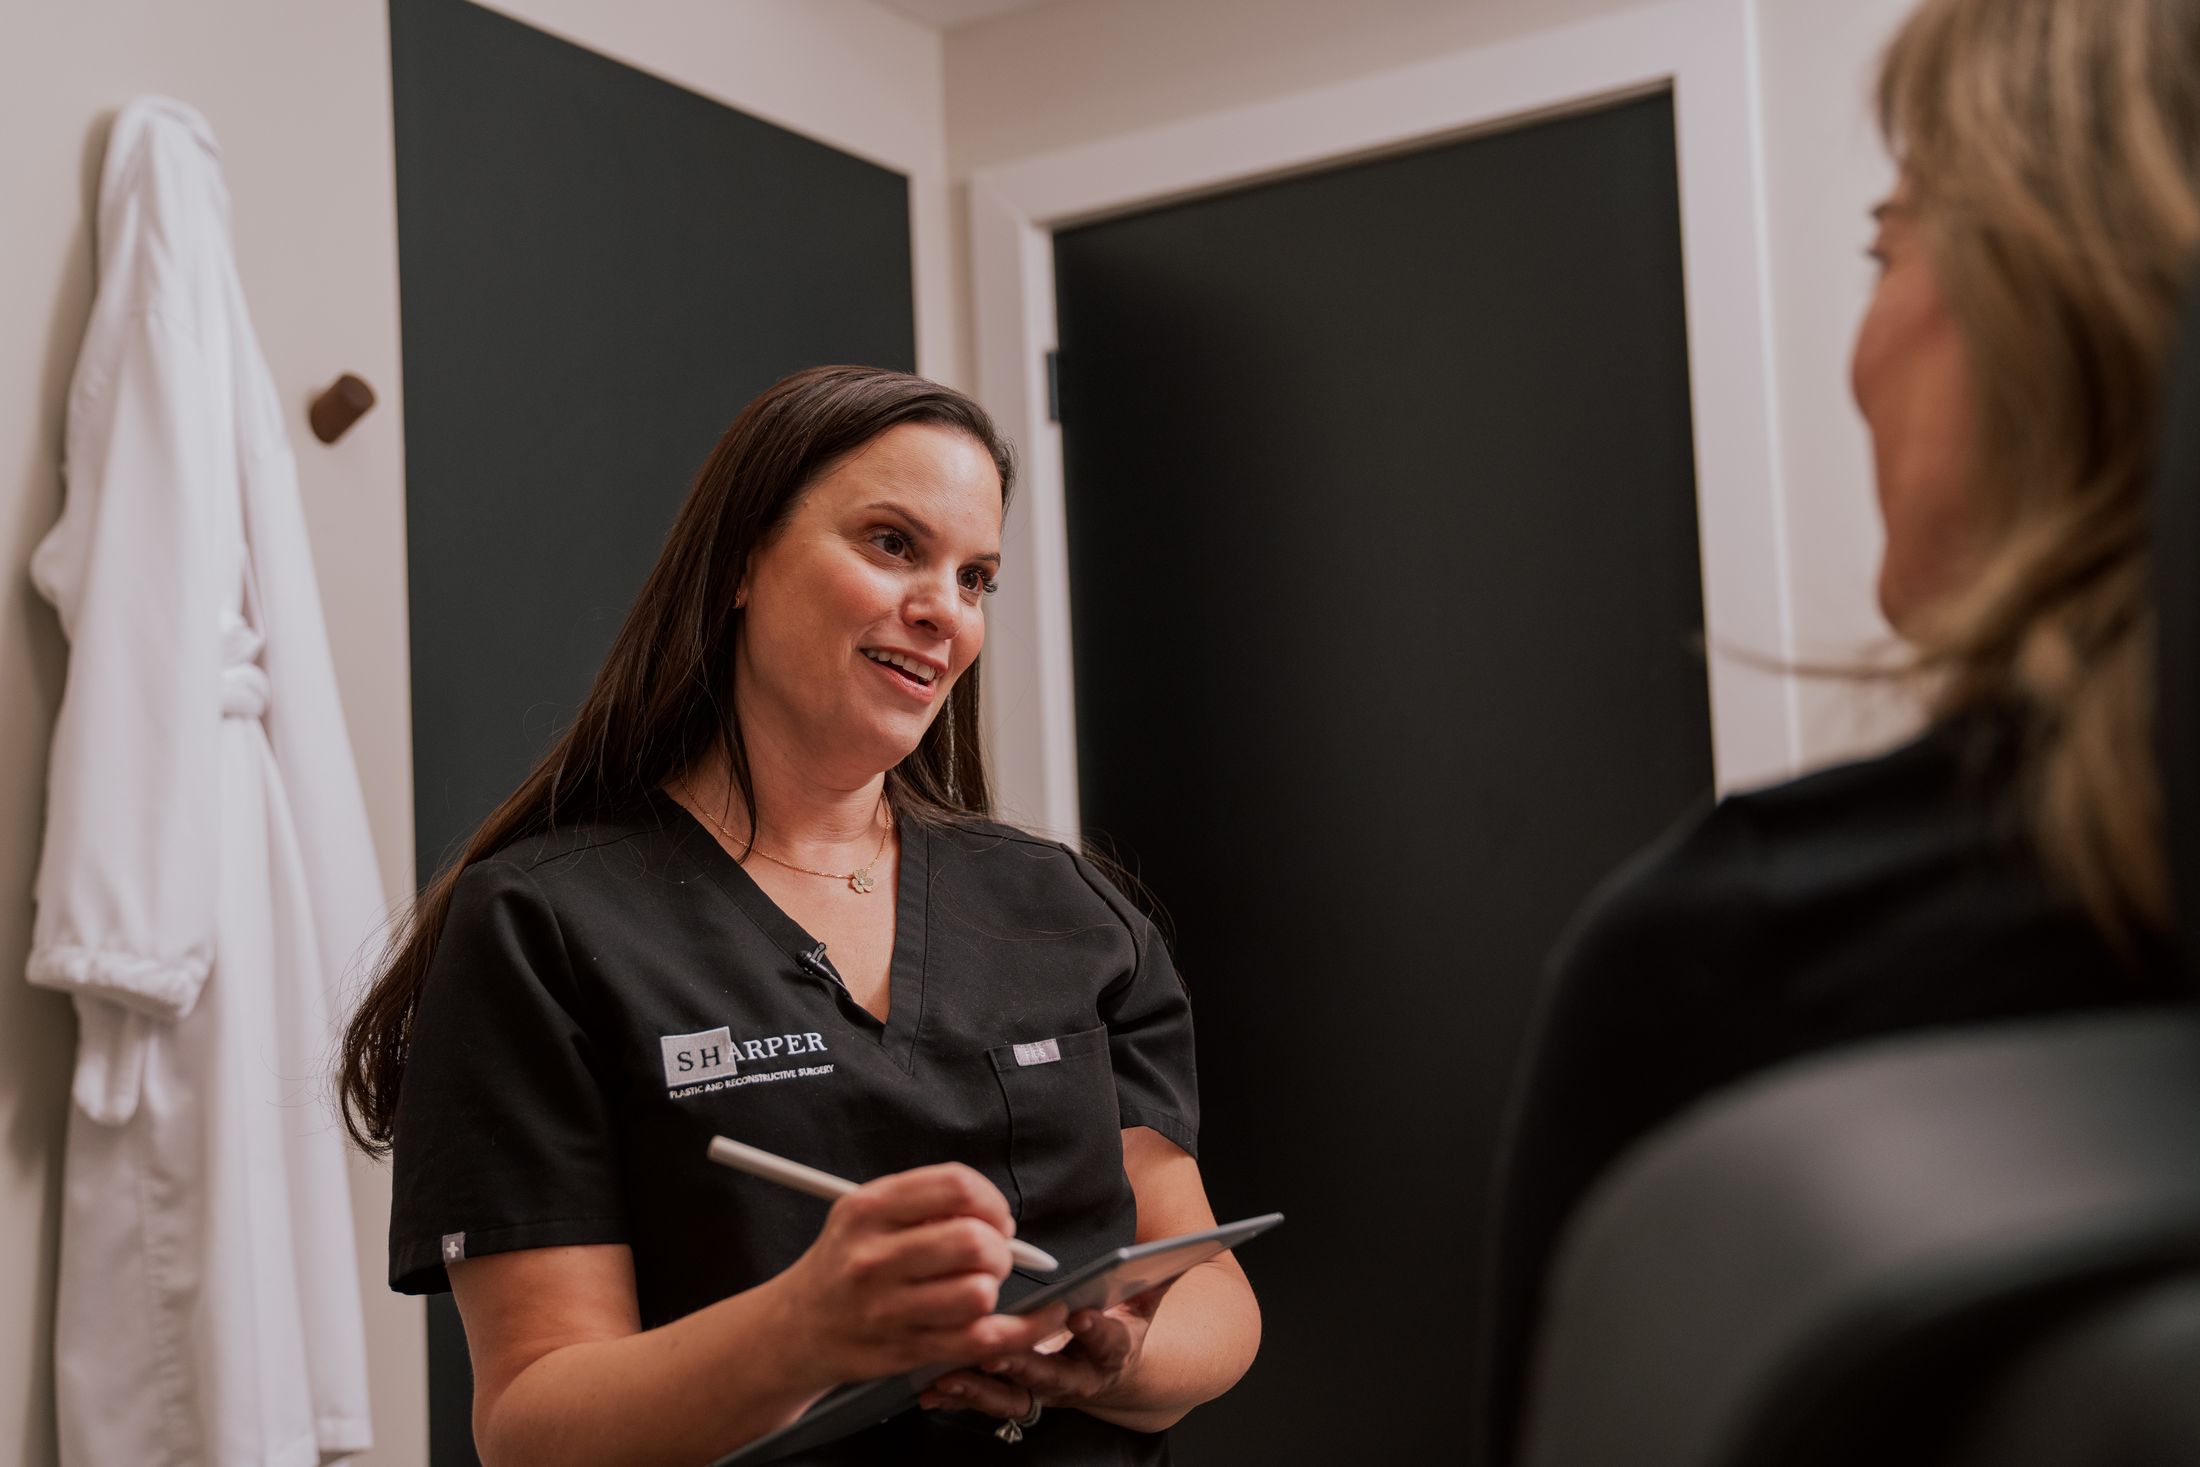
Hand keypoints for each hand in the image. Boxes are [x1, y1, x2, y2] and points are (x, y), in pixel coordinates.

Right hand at [774, 1164, 1069, 1388]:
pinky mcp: (905, 1350)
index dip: (990, 1201)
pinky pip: (982, 1341)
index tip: (994, 1216)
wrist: (795, 1329)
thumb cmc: (843, 1264)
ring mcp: (888, 1309)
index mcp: (867, 1210)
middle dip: (999, 1247)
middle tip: (991, 1254)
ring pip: (979, 1293)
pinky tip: (1043, 1318)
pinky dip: (1025, 1330)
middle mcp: (874, 1258)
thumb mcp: (864, 1214)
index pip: (956, 1187)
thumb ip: (923, 1202)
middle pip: (974, 1242)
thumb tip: (994, 1214)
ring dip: (994, 1287)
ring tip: (979, 1285)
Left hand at [917, 1286, 1166, 1422]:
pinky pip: (987, 1402)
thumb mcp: (1148, 1302)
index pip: (1112, 1344)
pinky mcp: (1019, 1396)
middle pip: (1054, 1378)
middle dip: (1025, 1365)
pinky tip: (932, 1388)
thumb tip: (1188, 1244)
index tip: (1084, 1315)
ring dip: (982, 1388)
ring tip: (952, 1373)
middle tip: (998, 1350)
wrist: (1119, 1375)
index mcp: (1115, 1354)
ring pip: (1015, 1398)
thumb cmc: (1126, 1325)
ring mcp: (1046, 1393)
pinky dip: (960, 1397)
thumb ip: (1160, 1276)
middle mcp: (1080, 1380)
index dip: (1099, 1331)